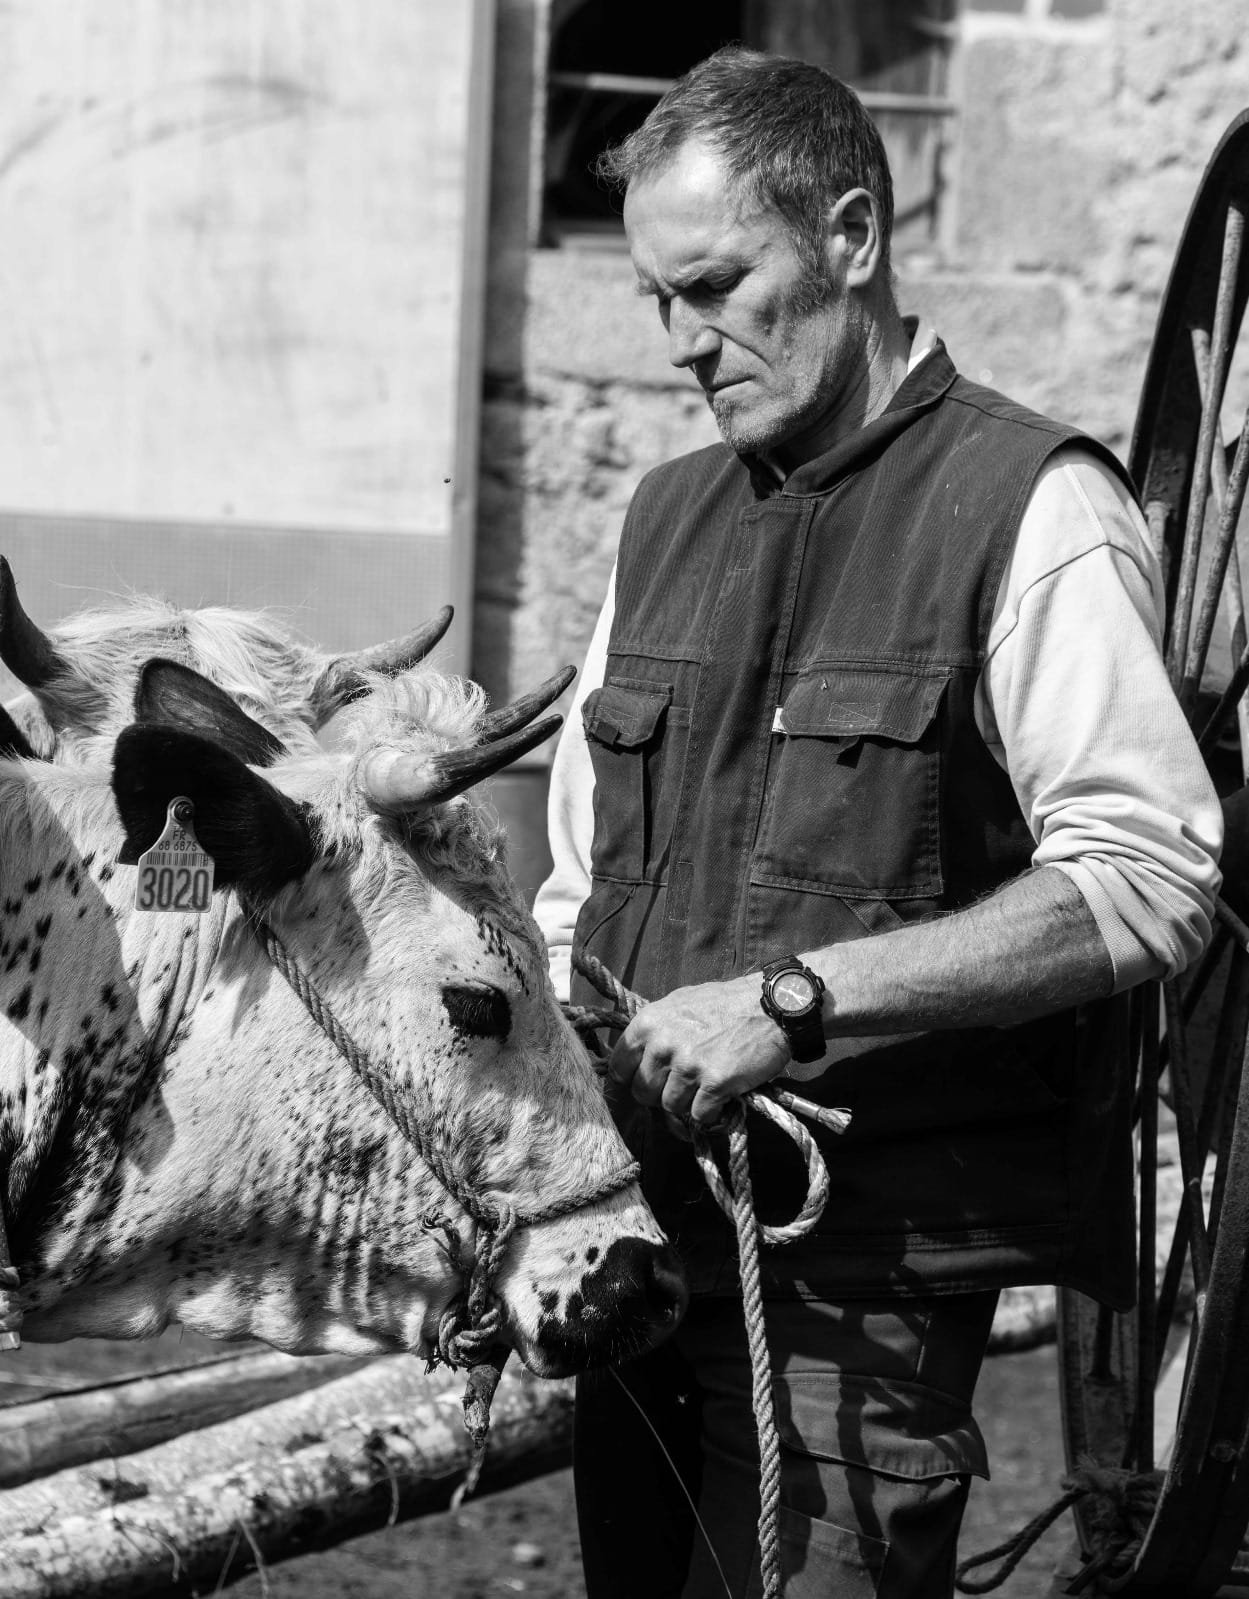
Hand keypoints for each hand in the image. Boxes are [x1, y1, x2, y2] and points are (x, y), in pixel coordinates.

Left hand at [607, 975, 791, 1133]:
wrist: (771, 1006)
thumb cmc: (725, 1004)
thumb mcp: (679, 1004)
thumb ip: (656, 1031)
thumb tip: (638, 1059)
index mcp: (649, 1023)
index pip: (619, 1067)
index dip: (631, 1080)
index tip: (645, 1084)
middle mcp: (663, 1044)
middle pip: (643, 1093)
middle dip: (660, 1096)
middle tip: (682, 1088)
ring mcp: (688, 1064)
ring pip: (670, 1107)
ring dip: (688, 1105)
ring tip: (706, 1090)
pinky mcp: (714, 1083)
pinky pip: (699, 1116)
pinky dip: (711, 1114)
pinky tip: (722, 1099)